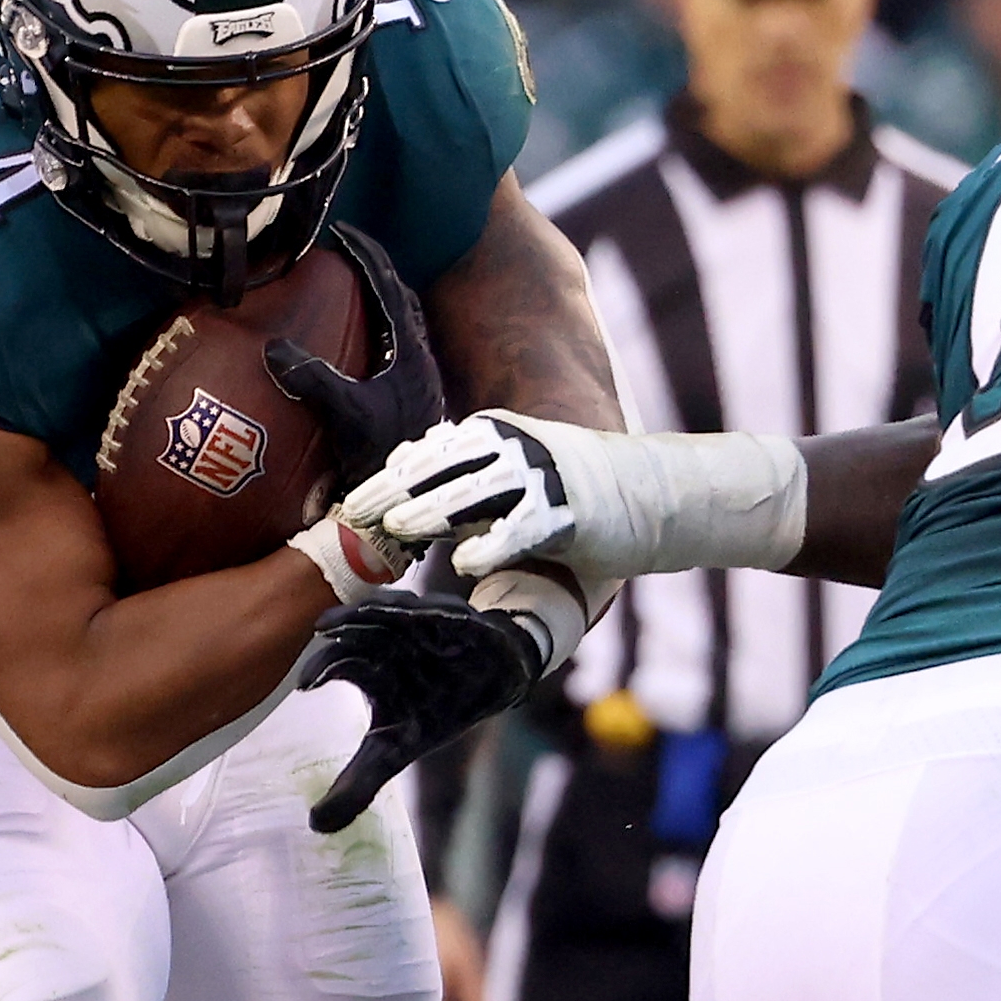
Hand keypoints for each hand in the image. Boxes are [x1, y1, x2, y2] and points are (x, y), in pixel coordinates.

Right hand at [265, 224, 446, 494]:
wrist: (409, 504)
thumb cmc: (382, 459)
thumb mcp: (346, 415)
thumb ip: (312, 379)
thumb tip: (274, 349)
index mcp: (410, 352)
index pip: (389, 285)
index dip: (365, 254)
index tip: (341, 232)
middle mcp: (420, 359)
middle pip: (400, 296)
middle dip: (373, 270)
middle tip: (343, 256)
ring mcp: (418, 378)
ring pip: (401, 322)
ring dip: (377, 300)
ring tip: (346, 290)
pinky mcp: (412, 397)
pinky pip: (394, 347)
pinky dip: (374, 331)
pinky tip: (353, 343)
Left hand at [300, 586, 542, 831]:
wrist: (490, 681)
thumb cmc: (434, 709)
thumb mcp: (395, 752)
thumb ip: (357, 785)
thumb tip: (316, 826)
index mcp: (368, 669)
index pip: (336, 663)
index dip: (318, 670)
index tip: (302, 687)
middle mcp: (387, 642)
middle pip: (358, 630)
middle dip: (342, 628)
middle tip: (323, 633)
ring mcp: (420, 627)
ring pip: (393, 610)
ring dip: (377, 609)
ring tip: (366, 612)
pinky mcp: (455, 620)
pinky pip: (441, 613)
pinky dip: (434, 613)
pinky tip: (426, 614)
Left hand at [343, 414, 802, 586]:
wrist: (654, 493)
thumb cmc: (573, 493)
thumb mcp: (509, 478)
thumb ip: (462, 478)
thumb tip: (402, 479)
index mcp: (491, 436)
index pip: (425, 458)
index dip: (384, 482)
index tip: (347, 507)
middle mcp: (511, 450)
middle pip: (437, 471)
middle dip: (391, 494)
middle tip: (351, 519)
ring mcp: (541, 478)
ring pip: (473, 494)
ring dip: (431, 511)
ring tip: (396, 531)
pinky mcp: (571, 512)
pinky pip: (524, 529)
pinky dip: (493, 544)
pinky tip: (463, 563)